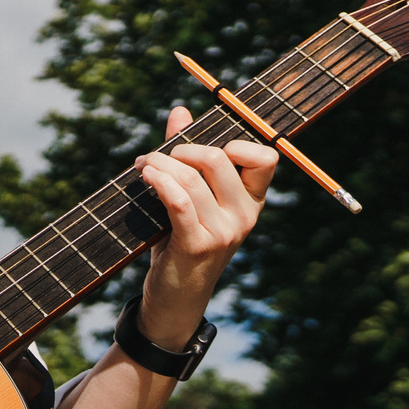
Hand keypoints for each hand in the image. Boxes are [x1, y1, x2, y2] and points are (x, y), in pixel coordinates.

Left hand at [134, 106, 276, 346]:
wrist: (175, 297)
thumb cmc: (181, 241)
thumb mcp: (191, 199)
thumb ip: (187, 155)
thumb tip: (180, 111)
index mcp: (251, 201)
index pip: (265, 158)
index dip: (235, 142)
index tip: (199, 147)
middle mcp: (244, 215)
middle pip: (218, 159)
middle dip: (180, 149)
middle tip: (155, 157)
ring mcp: (224, 231)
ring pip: (190, 177)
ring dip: (158, 164)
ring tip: (142, 166)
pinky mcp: (198, 244)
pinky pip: (179, 200)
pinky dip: (159, 181)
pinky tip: (145, 176)